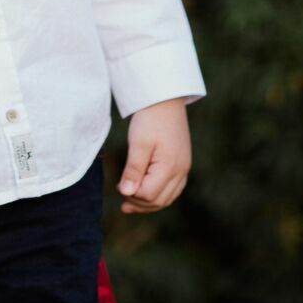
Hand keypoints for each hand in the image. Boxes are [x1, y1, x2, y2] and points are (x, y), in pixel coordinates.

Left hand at [117, 98, 191, 213]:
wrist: (165, 100)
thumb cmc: (150, 119)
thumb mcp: (138, 143)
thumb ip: (133, 170)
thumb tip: (127, 193)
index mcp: (170, 166)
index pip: (149, 194)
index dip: (132, 195)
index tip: (118, 188)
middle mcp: (181, 171)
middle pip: (159, 200)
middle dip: (139, 203)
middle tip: (121, 200)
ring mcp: (184, 168)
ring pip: (168, 197)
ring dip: (149, 203)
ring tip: (130, 203)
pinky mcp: (183, 164)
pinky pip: (173, 189)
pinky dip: (159, 195)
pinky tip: (147, 193)